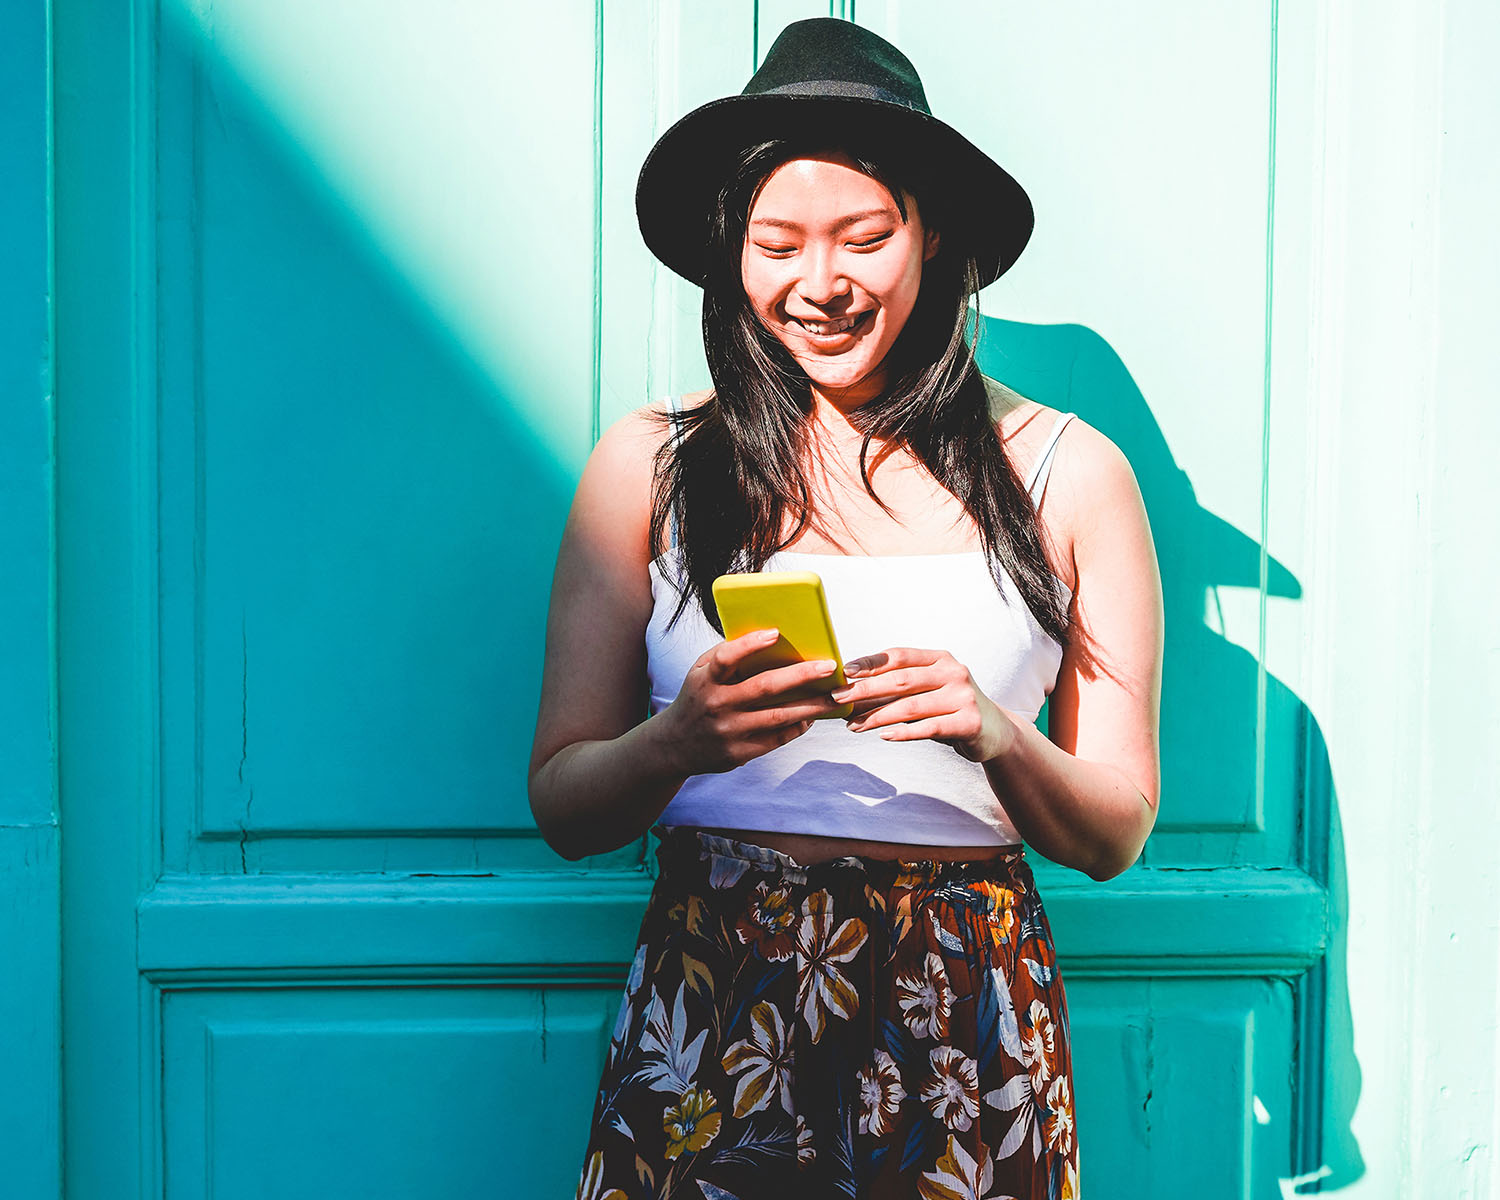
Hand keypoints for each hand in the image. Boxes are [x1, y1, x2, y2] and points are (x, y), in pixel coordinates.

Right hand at [655, 628, 842, 774]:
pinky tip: (812, 716)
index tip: (776, 633)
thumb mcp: (699, 673)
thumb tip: (769, 640)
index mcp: (704, 680)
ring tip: (834, 695)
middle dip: (800, 675)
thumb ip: (725, 657)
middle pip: (763, 687)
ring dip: (810, 705)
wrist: (674, 745)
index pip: (725, 658)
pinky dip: (797, 726)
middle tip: (829, 666)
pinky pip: (776, 738)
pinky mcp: (739, 753)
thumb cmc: (697, 698)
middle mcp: (716, 705)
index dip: (749, 645)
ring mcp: (728, 731)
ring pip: (778, 716)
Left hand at [830, 647, 1020, 762]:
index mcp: (940, 659)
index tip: (845, 671)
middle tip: (838, 699)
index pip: (900, 656)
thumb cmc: (950, 708)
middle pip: (901, 680)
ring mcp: (963, 697)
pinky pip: (930, 728)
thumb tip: (852, 689)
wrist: (994, 731)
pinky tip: (884, 736)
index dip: (871, 662)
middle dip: (865, 690)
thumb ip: (899, 686)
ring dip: (877, 717)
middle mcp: (953, 673)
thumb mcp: (929, 689)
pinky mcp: (969, 722)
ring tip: (853, 726)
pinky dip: (904, 733)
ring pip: (911, 706)